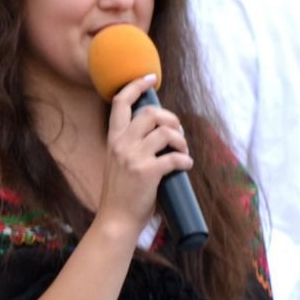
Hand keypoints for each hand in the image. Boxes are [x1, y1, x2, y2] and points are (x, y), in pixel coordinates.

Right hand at [94, 74, 191, 236]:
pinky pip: (174, 157)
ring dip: (181, 139)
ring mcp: (134, 158)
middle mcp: (121, 144)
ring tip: (183, 150)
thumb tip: (159, 135)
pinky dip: (185, 159)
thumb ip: (130, 147)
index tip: (151, 78)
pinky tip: (187, 165)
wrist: (115, 221)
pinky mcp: (148, 173)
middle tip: (178, 132)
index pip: (120, 102)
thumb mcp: (117, 163)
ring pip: (165, 132)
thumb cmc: (121, 194)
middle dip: (171, 118)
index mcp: (113, 139)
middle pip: (151, 114)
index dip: (136, 85)